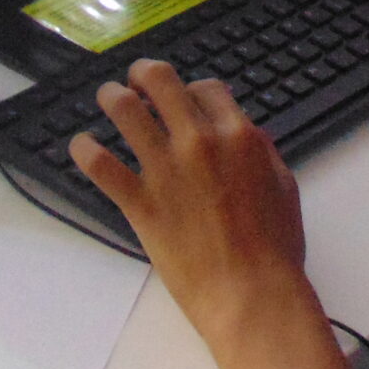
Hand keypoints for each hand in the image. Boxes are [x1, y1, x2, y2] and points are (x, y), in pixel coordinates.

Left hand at [71, 60, 311, 349]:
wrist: (251, 295)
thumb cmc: (275, 250)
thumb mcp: (285, 188)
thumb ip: (265, 154)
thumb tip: (249, 133)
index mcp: (239, 137)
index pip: (205, 88)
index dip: (191, 89)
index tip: (184, 98)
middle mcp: (199, 143)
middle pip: (160, 81)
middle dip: (143, 74)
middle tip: (135, 80)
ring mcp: (166, 171)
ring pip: (124, 109)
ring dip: (111, 97)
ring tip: (108, 99)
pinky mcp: (140, 202)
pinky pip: (99, 164)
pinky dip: (85, 150)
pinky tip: (83, 147)